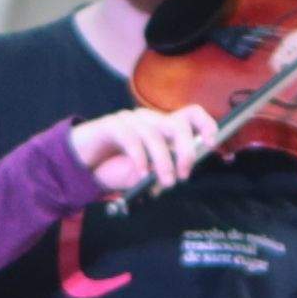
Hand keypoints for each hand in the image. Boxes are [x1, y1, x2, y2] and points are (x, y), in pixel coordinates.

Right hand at [67, 103, 221, 196]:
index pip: (191, 116)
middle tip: (185, 172)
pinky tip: (141, 172)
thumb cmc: (118, 168)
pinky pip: (131, 138)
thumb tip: (184, 170)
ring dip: (163, 161)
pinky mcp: (112, 125)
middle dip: (186, 148)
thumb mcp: (148, 172)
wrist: (83, 165)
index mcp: (163, 128)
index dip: (206, 125)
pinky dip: (139, 157)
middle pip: (178, 123)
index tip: (213, 144)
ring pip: (155, 134)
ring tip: (165, 182)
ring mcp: (131, 120)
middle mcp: (150, 120)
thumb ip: (166, 169)